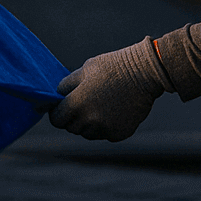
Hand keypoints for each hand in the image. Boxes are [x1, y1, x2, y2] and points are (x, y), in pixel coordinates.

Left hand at [50, 37, 174, 141]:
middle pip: (71, 128)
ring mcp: (105, 129)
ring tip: (100, 106)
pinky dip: (105, 126)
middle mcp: (90, 120)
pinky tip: (113, 110)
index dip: (57, 113)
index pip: (56, 120)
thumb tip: (55, 97)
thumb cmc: (113, 66)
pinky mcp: (119, 134)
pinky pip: (104, 134)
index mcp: (77, 103)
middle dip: (73, 118)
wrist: (146, 73)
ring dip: (89, 124)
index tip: (62, 108)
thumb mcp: (85, 69)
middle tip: (84, 104)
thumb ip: (67, 86)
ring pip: (88, 133)